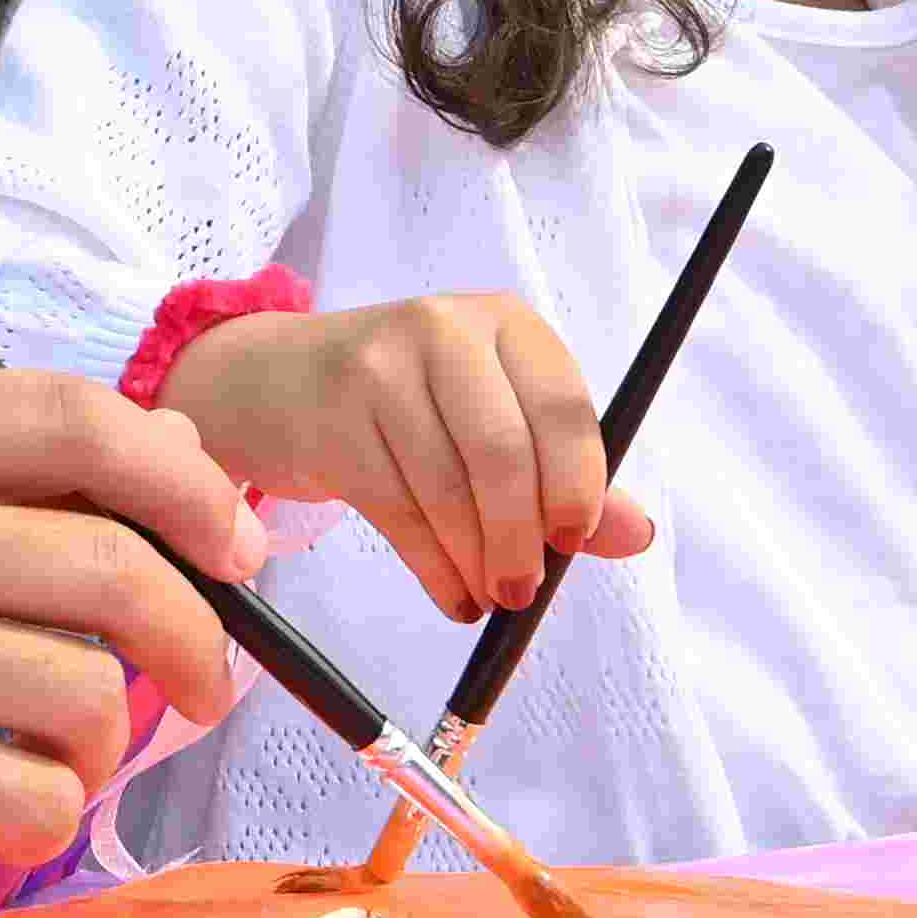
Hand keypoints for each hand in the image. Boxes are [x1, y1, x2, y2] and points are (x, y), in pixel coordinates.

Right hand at [0, 374, 257, 917]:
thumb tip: (140, 508)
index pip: (72, 416)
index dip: (185, 476)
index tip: (233, 537)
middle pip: (118, 553)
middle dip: (203, 630)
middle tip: (210, 684)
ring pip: (94, 686)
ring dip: (111, 744)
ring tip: (61, 764)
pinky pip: (40, 793)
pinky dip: (48, 819)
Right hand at [158, 297, 653, 628]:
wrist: (280, 382)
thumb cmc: (414, 402)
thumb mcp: (496, 415)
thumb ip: (569, 475)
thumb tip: (636, 533)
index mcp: (506, 322)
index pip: (563, 406)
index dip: (577, 484)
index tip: (575, 541)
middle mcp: (444, 329)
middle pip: (504, 451)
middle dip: (520, 537)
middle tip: (523, 589)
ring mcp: (380, 368)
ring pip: (448, 488)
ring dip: (476, 561)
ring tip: (488, 595)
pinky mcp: (334, 418)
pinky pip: (398, 512)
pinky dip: (433, 567)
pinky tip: (451, 593)